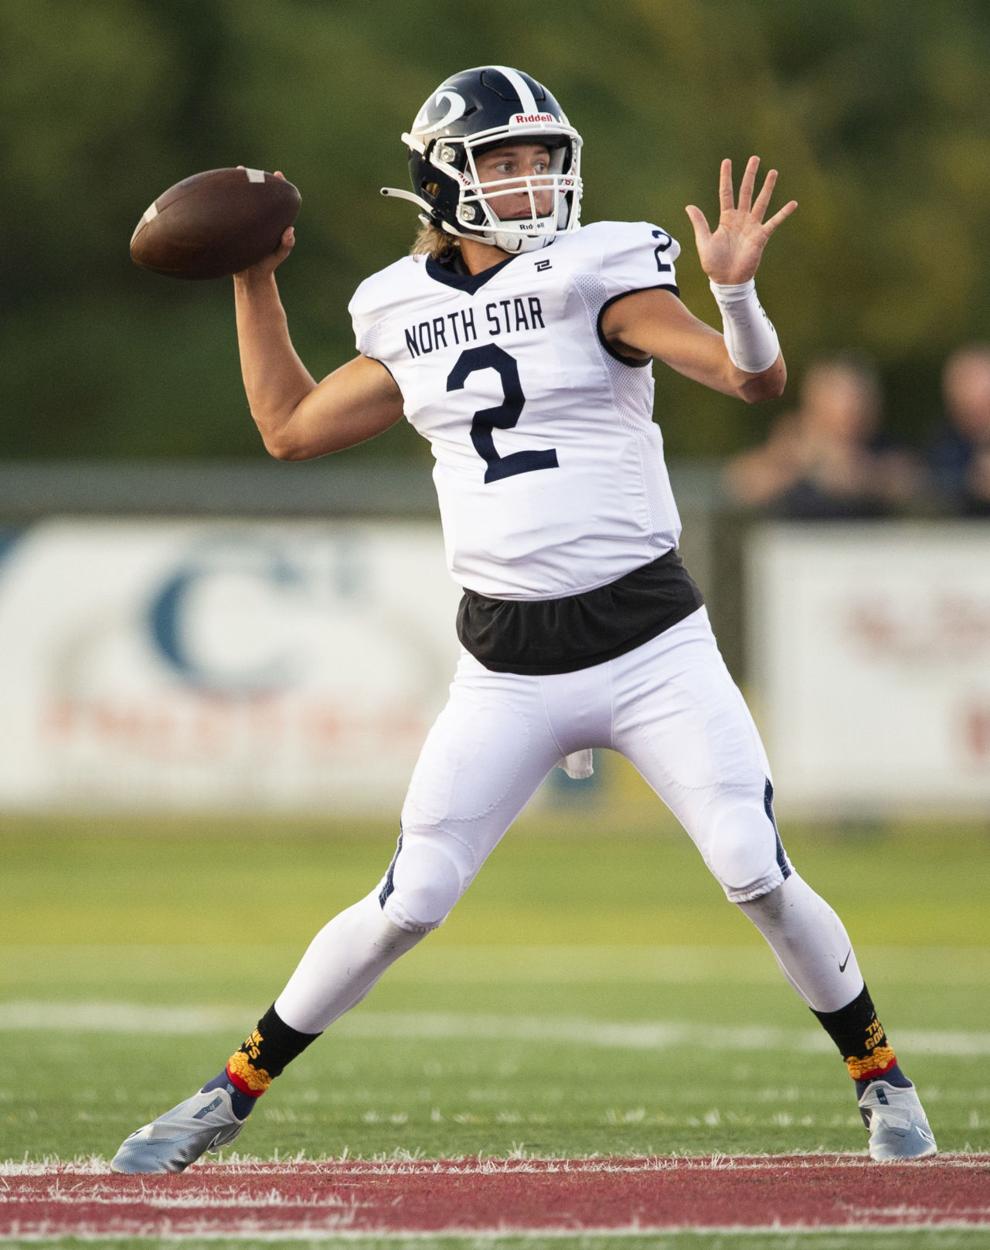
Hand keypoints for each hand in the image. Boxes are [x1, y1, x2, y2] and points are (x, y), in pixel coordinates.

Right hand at [234, 170, 295, 282]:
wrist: (250, 279)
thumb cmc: (266, 267)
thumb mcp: (277, 257)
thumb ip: (286, 246)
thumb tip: (291, 230)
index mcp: (270, 223)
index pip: (275, 201)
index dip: (277, 186)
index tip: (277, 174)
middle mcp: (257, 220)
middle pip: (256, 196)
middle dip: (252, 181)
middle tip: (244, 169)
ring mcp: (244, 224)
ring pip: (241, 203)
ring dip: (237, 189)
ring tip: (231, 175)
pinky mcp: (233, 230)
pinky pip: (230, 214)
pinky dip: (225, 203)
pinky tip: (216, 195)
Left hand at [685, 156, 796, 284]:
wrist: (727, 280)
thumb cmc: (714, 263)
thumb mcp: (704, 241)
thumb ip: (700, 223)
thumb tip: (689, 206)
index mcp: (726, 218)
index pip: (726, 193)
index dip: (726, 177)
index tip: (727, 161)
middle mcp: (740, 219)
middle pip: (746, 192)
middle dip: (750, 175)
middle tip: (754, 158)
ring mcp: (752, 226)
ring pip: (761, 202)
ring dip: (767, 187)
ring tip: (773, 171)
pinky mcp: (761, 236)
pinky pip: (774, 222)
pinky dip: (783, 213)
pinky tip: (793, 203)